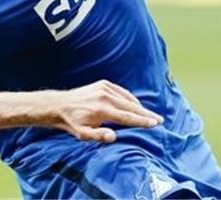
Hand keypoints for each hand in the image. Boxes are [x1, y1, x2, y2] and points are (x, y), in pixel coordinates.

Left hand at [49, 80, 163, 142]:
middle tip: (160, 120)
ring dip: (139, 106)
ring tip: (149, 115)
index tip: (156, 124)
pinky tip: (134, 105)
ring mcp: (104, 87)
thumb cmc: (72, 123)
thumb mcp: (82, 134)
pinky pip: (122, 92)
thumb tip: (114, 136)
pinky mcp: (103, 83)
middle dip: (146, 113)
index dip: (143, 121)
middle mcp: (105, 96)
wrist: (60, 105)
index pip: (128, 117)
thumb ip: (99, 135)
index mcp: (102, 109)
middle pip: (132, 106)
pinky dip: (130, 98)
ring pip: (128, 98)